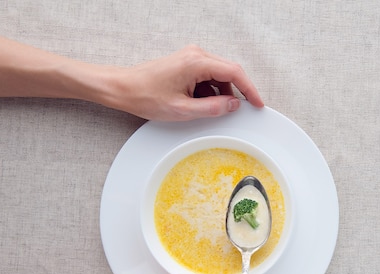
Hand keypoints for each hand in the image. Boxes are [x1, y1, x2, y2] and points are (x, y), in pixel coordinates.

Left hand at [112, 45, 264, 120]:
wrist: (122, 88)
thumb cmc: (145, 96)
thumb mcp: (183, 109)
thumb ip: (213, 108)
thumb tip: (234, 106)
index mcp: (197, 62)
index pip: (234, 73)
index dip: (250, 90)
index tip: (258, 103)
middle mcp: (196, 55)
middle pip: (229, 72)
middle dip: (235, 93)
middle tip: (236, 112)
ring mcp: (191, 57)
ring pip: (218, 76)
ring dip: (219, 94)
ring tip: (205, 109)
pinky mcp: (186, 63)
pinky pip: (208, 76)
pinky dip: (209, 91)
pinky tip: (197, 103)